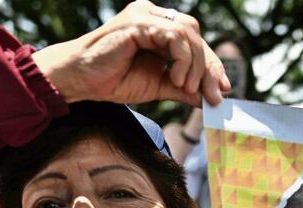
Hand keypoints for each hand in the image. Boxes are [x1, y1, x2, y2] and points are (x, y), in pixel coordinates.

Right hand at [32, 0, 229, 106]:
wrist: (80, 80)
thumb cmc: (111, 79)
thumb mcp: (156, 86)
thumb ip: (182, 88)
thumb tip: (210, 98)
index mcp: (157, 27)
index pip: (193, 41)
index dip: (211, 64)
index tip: (222, 89)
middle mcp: (153, 15)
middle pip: (195, 34)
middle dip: (208, 66)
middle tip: (212, 95)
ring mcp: (145, 15)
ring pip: (188, 33)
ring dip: (195, 65)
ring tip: (187, 88)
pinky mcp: (138, 22)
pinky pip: (173, 35)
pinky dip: (181, 59)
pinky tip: (176, 78)